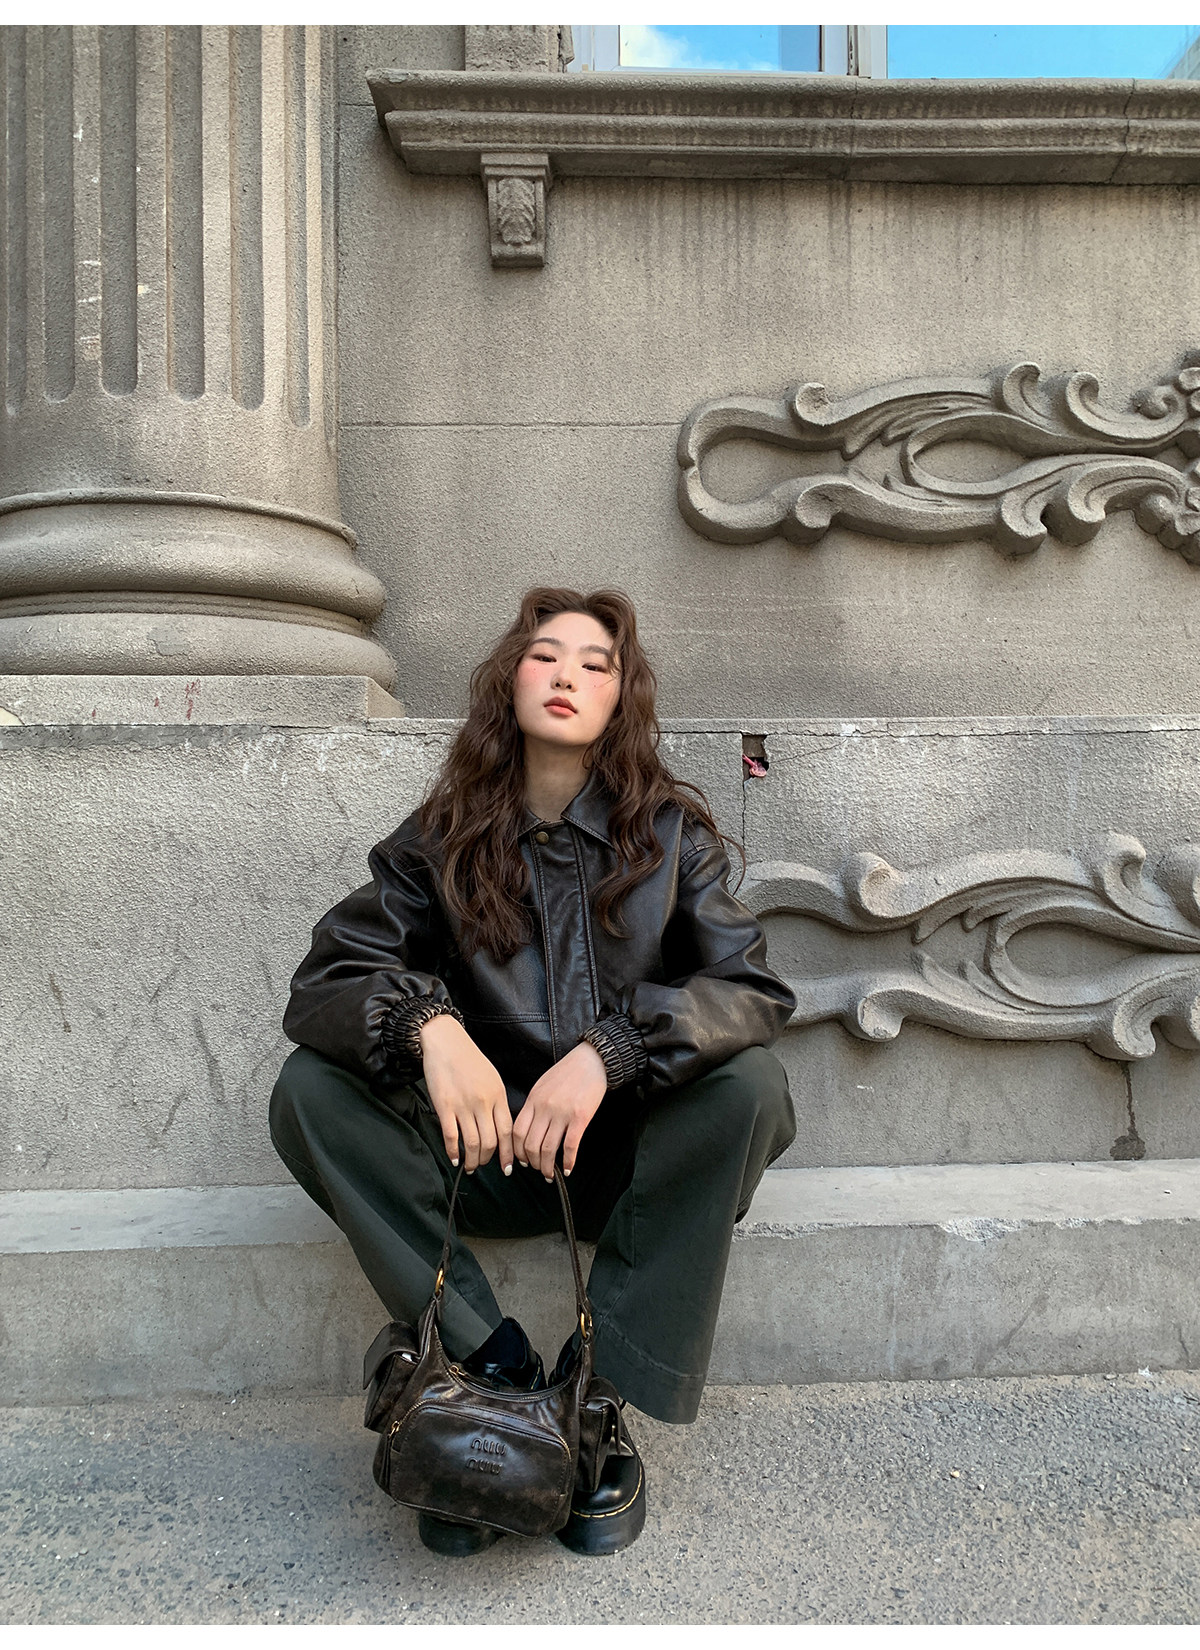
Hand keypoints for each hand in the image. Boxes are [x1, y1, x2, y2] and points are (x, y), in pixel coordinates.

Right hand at [419, 1015, 512, 1174]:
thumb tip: (500, 1128)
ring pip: (472, 1142)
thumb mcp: (492, 1078)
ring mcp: (463, 1104)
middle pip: (490, 1141)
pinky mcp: (444, 1105)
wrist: (446, 1042)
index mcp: (498, 1095)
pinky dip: (453, 1151)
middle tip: (482, 1165)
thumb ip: (497, 1102)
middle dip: (487, 1159)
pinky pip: (451, 1135)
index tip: (508, 1167)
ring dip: (471, 1160)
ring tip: (469, 1166)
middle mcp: (483, 1102)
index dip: (508, 1153)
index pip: (507, 1131)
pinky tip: (454, 1158)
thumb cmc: (469, 1060)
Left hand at [512, 1041, 606, 1180]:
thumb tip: (529, 1130)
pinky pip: (570, 1145)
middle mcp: (545, 1107)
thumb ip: (534, 1106)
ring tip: (550, 1174)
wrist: (592, 1060)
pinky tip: (568, 1169)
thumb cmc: (568, 1073)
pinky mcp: (580, 1117)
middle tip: (538, 1169)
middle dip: (532, 1162)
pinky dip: (568, 1161)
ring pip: (548, 1149)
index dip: (517, 1151)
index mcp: (533, 1100)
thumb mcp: (543, 1085)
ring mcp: (562, 1113)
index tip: (521, 1160)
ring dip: (548, 1167)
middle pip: (530, 1144)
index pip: (517, 1131)